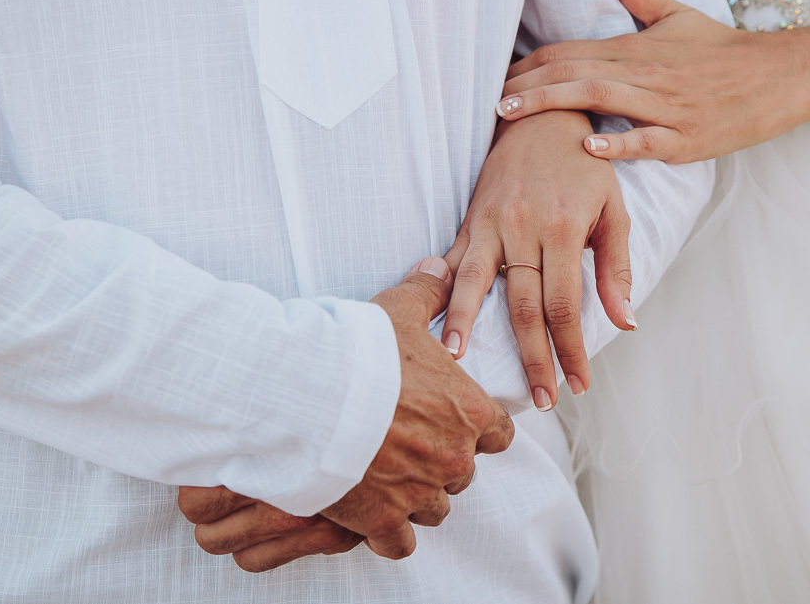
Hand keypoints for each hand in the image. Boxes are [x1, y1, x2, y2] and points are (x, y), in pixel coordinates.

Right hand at [179, 257, 514, 567]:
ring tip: (390, 476)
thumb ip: (427, 292)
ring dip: (419, 496)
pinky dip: (389, 534)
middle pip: (464, 472)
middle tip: (411, 445)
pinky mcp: (384, 522)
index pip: (499, 433)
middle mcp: (454, 459)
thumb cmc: (360, 354)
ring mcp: (421, 495)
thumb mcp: (398, 312)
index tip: (457, 422)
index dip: (479, 428)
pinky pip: (400, 544)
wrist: (310, 400)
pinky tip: (374, 516)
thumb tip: (438, 265)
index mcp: (469, 413)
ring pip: (436, 509)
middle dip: (442, 461)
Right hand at [440, 111, 635, 411]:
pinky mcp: (469, 220)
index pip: (565, 304)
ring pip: (475, 285)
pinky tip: (432, 322)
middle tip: (539, 400)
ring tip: (460, 366)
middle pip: (523, 307)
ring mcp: (491, 223)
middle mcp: (524, 228)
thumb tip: (626, 323)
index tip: (577, 384)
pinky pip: (453, 263)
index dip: (570, 349)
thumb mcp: (614, 211)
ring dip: (467, 328)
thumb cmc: (586, 168)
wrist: (543, 117)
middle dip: (532, 358)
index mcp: (565, 229)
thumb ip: (616, 269)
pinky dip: (442, 295)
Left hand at [496, 0, 809, 163]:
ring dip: (552, 107)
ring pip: (601, 99)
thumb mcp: (677, 14)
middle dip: (526, 87)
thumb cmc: (723, 50)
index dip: (530, 64)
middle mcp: (647, 74)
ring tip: (512, 118)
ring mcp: (667, 107)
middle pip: (575, 73)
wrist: (781, 75)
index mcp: (636, 47)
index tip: (497, 78)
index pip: (571, 51)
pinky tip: (588, 144)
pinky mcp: (689, 139)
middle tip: (487, 103)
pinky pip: (649, 140)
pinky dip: (619, 142)